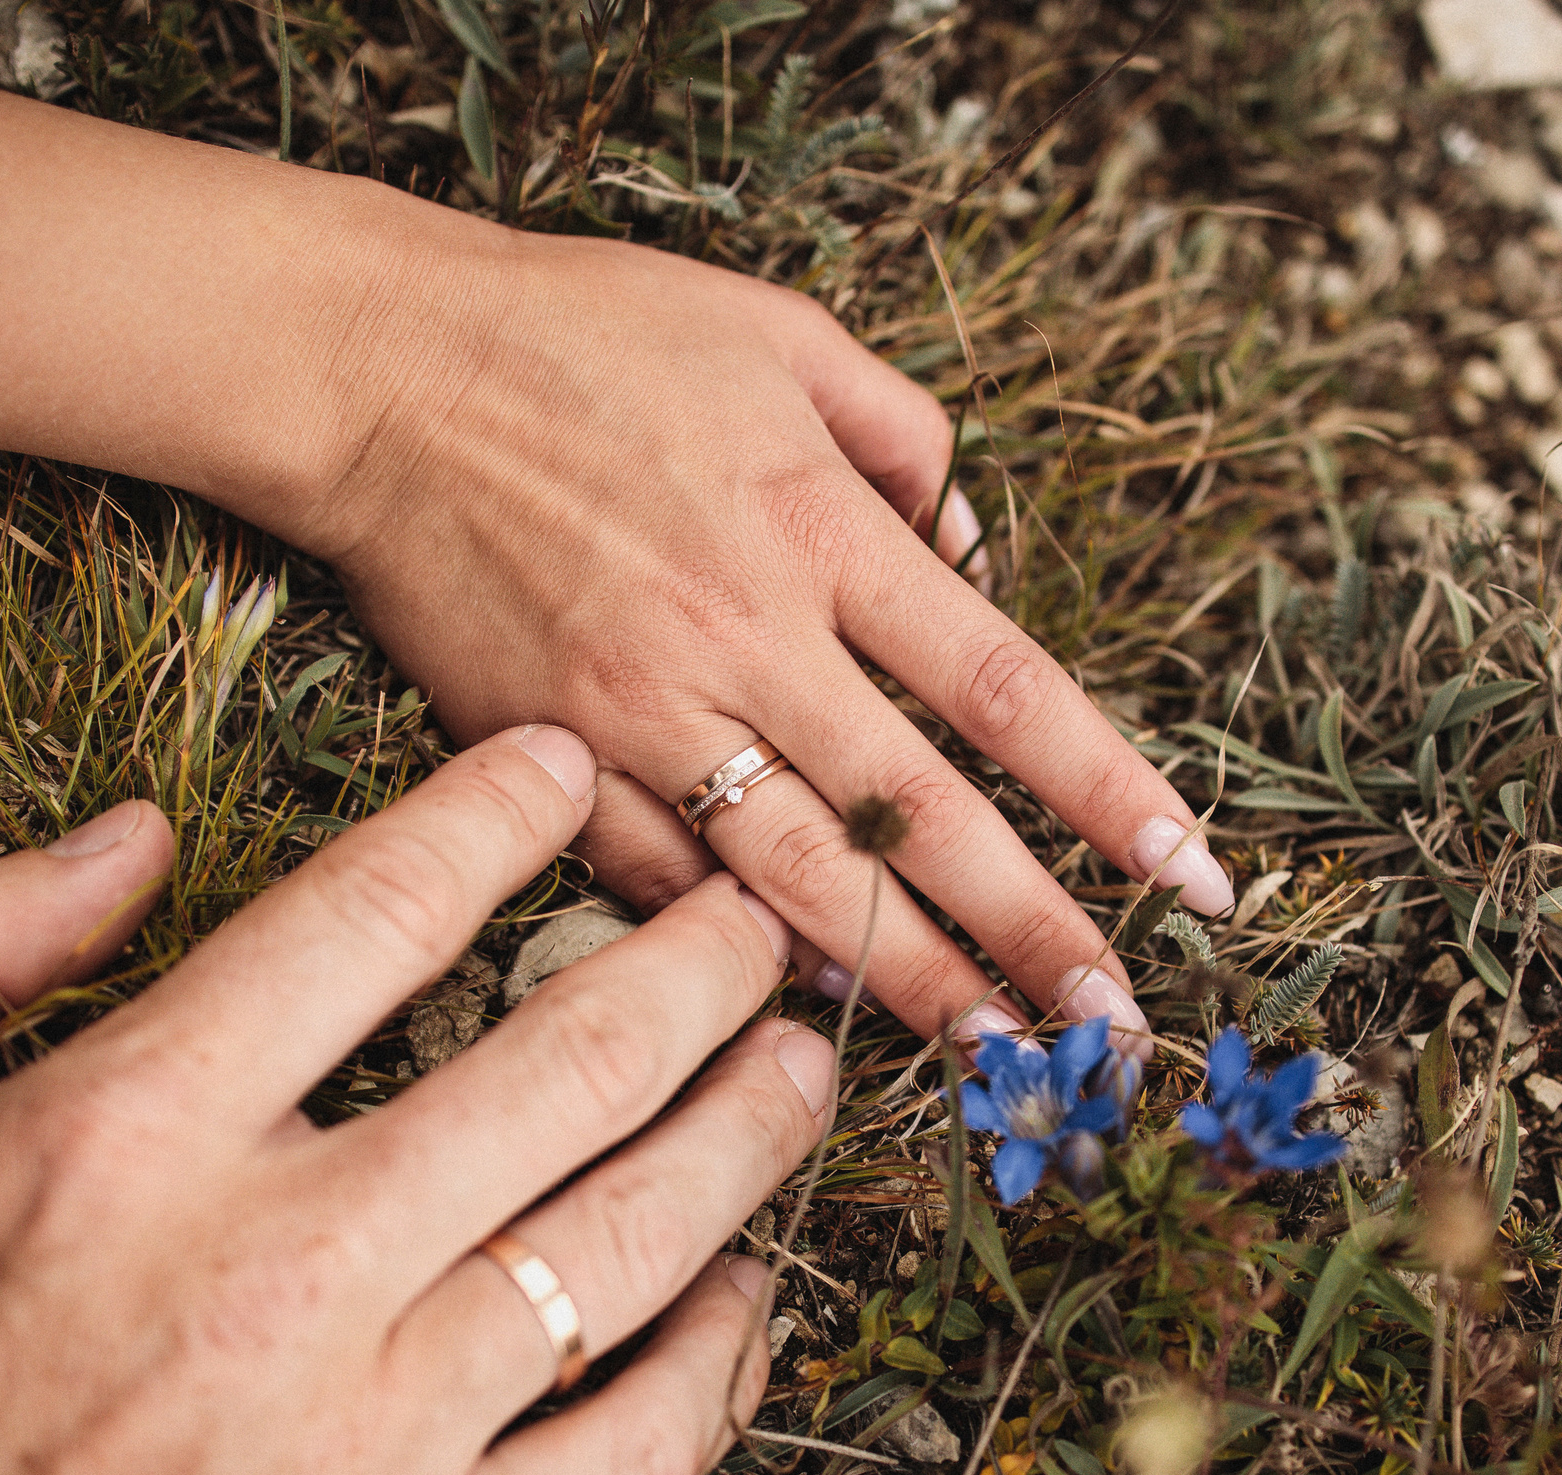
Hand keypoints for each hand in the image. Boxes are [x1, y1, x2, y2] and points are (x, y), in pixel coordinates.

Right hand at [0, 727, 829, 1474]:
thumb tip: (134, 838)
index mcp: (127, 1137)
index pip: (371, 916)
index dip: (493, 817)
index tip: (562, 772)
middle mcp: (281, 1269)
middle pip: (563, 1066)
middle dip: (695, 965)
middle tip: (760, 910)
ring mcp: (369, 1440)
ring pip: (631, 1242)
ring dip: (748, 1134)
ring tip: (807, 1062)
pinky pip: (627, 1458)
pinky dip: (717, 1371)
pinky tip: (749, 1299)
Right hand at [295, 213, 1234, 1051]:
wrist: (374, 368)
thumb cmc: (583, 332)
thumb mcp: (779, 330)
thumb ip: (904, 434)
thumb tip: (976, 550)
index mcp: (817, 522)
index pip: (1000, 682)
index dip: (1104, 787)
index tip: (1187, 872)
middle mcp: (745, 631)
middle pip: (921, 813)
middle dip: (1034, 929)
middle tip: (1116, 1026)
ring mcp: (641, 708)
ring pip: (799, 875)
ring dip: (907, 977)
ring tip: (996, 1057)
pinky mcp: (548, 754)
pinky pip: (657, 879)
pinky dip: (732, 949)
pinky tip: (805, 1005)